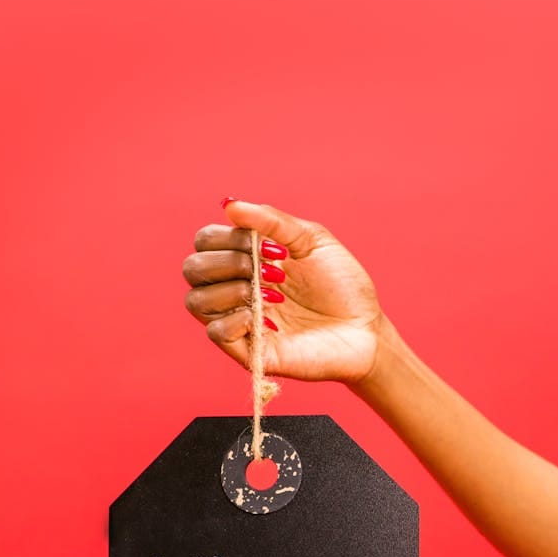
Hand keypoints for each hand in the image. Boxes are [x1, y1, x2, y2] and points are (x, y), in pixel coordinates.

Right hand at [183, 199, 383, 385]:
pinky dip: (234, 319)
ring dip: (229, 289)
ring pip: (196, 301)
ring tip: (271, 293)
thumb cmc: (343, 286)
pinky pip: (215, 333)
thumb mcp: (312, 239)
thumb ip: (272, 220)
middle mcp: (236, 289)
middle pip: (192, 268)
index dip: (226, 237)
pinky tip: (265, 316)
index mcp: (247, 259)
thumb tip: (230, 204)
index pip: (205, 242)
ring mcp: (240, 321)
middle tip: (267, 270)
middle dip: (225, 261)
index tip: (270, 247)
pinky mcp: (248, 351)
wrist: (365, 329)